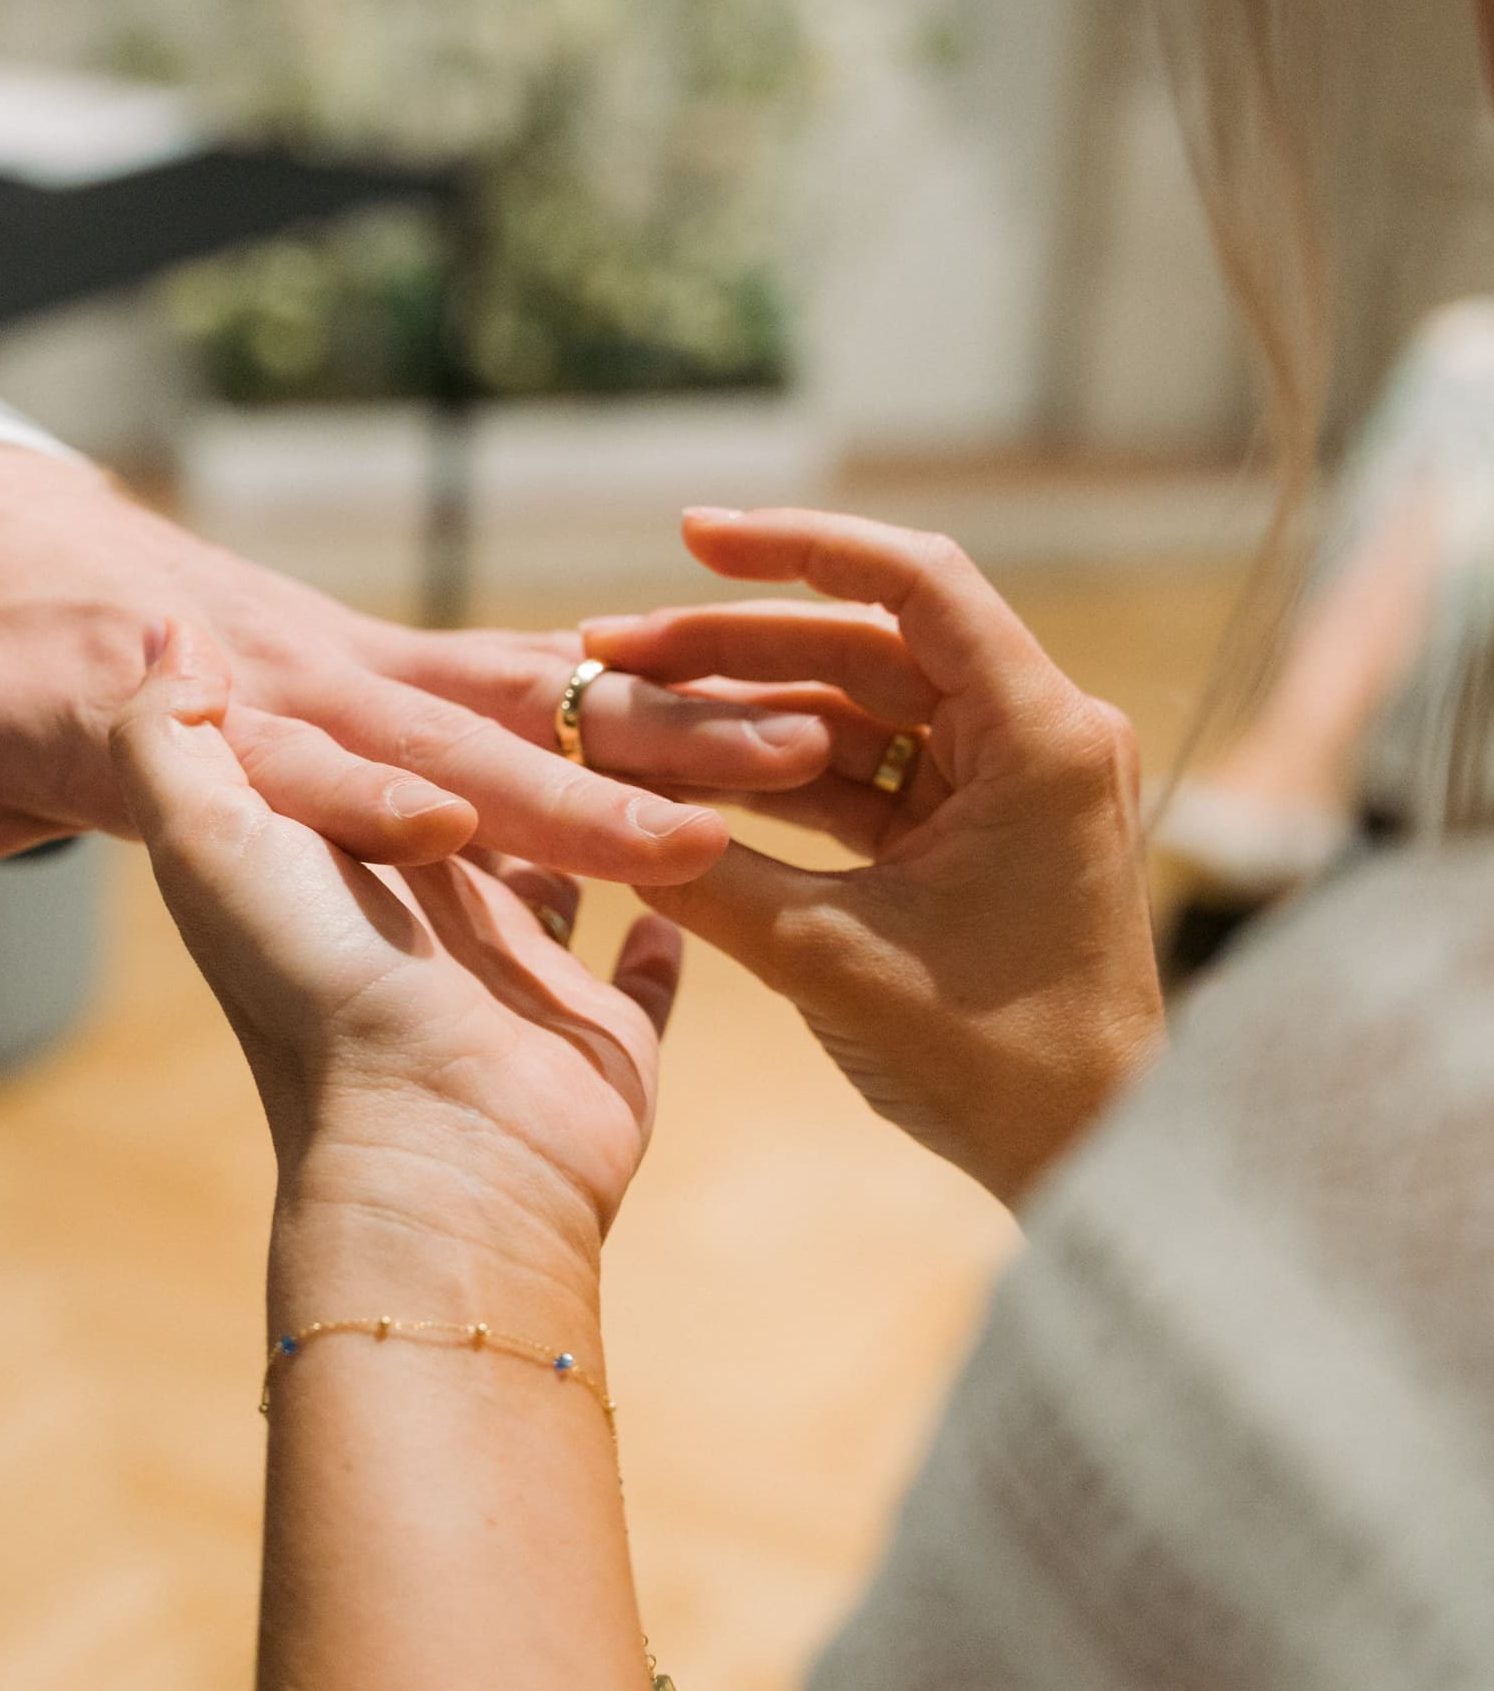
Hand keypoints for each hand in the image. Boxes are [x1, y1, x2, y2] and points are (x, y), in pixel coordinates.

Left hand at [0, 439, 821, 1070]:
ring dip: (642, 726)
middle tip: (715, 824)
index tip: (486, 855)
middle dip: (572, 787)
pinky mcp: (370, 648)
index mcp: (147, 708)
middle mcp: (261, 663)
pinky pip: (511, 674)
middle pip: (439, 731)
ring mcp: (331, 646)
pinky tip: (748, 713)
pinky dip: (620, 699)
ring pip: (510, 692)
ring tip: (795, 744)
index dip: (384, 814)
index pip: (289, 772)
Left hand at [108, 621, 683, 1267]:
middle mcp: (435, 907)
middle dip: (558, 736)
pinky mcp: (605, 1033)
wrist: (432, 1154)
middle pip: (504, 792)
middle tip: (626, 659)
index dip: (439, 686)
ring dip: (624, 804)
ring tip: (679, 733)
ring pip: (582, 861)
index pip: (402, 741)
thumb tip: (173, 636)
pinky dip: (671, 922)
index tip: (474, 617)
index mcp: (354, 851)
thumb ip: (173, 738)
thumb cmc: (317, 989)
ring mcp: (524, 973)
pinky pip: (648, 966)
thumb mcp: (211, 843)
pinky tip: (696, 861)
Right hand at [587, 509, 1164, 1204]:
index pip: (915, 582)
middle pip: (867, 643)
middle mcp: (1036, 735)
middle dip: (737, 643)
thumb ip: (714, 872)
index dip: (798, 547)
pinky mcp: (976, 832)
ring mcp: (1007, 782)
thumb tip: (599, 802)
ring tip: (629, 709)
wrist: (1090, 1154)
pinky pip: (865, 774)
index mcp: (1038, 737)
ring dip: (747, 710)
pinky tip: (683, 773)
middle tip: (615, 650)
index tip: (693, 536)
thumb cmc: (995, 1061)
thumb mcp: (832, 958)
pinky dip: (779, 774)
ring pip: (856, 708)